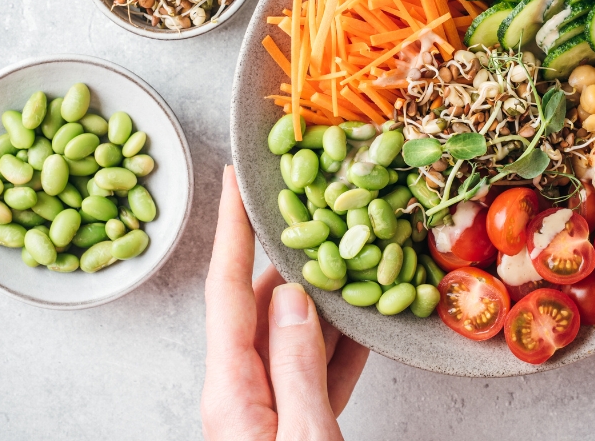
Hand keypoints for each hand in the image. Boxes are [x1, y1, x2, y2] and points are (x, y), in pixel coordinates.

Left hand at [202, 166, 368, 439]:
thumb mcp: (304, 436)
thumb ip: (298, 367)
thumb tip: (295, 296)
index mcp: (231, 392)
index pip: (226, 290)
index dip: (232, 228)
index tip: (234, 180)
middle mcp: (242, 395)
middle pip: (263, 306)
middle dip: (296, 257)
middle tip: (323, 210)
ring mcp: (268, 412)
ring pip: (295, 336)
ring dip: (326, 299)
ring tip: (356, 254)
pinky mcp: (297, 428)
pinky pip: (317, 372)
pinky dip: (342, 344)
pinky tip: (368, 321)